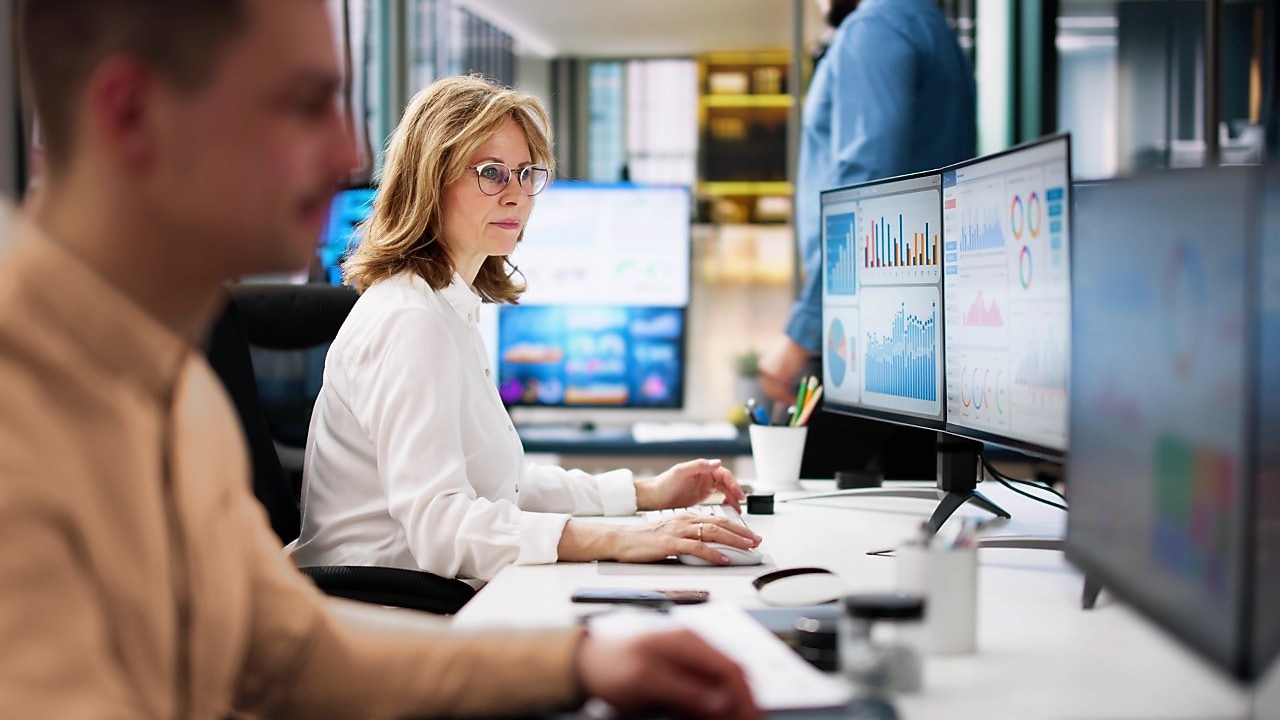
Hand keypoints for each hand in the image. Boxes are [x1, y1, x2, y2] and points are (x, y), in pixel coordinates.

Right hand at [557, 513, 760, 565]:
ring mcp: (678, 531)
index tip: (750, 535)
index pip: (717, 519)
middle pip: (720, 524)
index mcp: (685, 517)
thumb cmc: (644, 540)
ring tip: (748, 548)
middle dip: (742, 532)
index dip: (737, 527)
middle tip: (757, 541)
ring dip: (734, 541)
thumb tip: (707, 548)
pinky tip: (724, 559)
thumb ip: (688, 538)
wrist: (621, 539)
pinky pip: (697, 547)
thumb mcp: (671, 534)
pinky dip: (713, 553)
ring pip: (713, 533)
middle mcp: (684, 520)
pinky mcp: (671, 543)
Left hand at [576, 629, 759, 719]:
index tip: (750, 718)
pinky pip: (706, 691)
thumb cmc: (609, 664)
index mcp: (688, 642)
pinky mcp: (681, 673)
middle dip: (741, 703)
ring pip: (721, 686)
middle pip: (731, 677)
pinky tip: (708, 719)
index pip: (732, 668)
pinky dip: (711, 708)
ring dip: (727, 707)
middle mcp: (693, 648)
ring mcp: (688, 660)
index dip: (745, 697)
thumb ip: (684, 689)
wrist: (587, 663)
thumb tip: (720, 700)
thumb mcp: (646, 679)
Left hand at [636, 459, 746, 512]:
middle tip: (740, 503)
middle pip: (727, 483)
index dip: (733, 483)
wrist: (653, 498)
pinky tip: (727, 510)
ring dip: (732, 499)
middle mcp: (705, 476)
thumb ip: (698, 466)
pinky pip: (719, 499)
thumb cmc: (663, 484)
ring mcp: (704, 487)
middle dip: (736, 492)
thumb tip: (716, 462)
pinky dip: (725, 503)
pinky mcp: (702, 497)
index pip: (724, 474)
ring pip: (725, 491)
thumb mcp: (680, 472)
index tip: (738, 493)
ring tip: (737, 509)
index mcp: (702, 468)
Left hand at [757, 334, 811, 404]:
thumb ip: (780, 373)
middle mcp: (764, 371)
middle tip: (791, 402)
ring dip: (786, 400)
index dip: (775, 394)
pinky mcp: (779, 377)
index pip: (766, 386)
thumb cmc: (793, 349)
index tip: (784, 398)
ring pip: (777, 395)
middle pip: (769, 392)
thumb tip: (783, 385)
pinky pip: (784, 393)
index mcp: (763, 367)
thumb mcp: (782, 362)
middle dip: (780, 399)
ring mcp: (770, 375)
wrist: (798, 342)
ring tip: (796, 400)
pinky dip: (790, 398)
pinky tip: (796, 398)